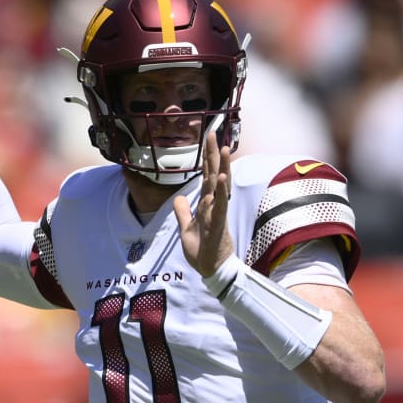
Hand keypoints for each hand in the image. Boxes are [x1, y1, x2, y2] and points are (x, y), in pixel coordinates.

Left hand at [173, 132, 234, 276]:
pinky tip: (221, 177)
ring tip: (224, 148)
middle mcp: (214, 204)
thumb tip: (178, 198)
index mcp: (206, 204)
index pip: (206, 176)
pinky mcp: (219, 223)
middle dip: (213, 154)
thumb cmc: (202, 250)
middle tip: (214, 133)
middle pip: (214, 174)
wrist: (211, 269)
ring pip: (220, 185)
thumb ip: (183, 213)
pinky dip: (221, 191)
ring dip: (222, 167)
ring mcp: (218, 212)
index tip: (208, 139)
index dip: (206, 158)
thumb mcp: (186, 229)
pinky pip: (220, 204)